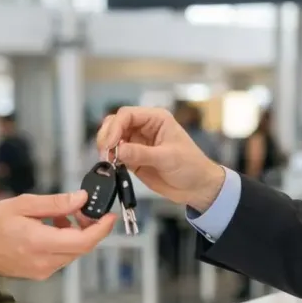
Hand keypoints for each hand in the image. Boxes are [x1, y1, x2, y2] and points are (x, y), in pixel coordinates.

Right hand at [0, 191, 115, 279]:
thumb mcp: (24, 204)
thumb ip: (56, 204)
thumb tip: (81, 199)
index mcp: (39, 243)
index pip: (83, 242)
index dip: (101, 229)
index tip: (109, 216)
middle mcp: (44, 262)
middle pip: (81, 248)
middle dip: (89, 228)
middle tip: (84, 209)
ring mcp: (42, 271)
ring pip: (72, 253)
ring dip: (75, 234)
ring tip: (62, 215)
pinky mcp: (39, 273)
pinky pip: (61, 258)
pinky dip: (64, 242)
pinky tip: (52, 228)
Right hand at [96, 106, 224, 210]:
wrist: (197, 187)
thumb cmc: (191, 166)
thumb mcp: (167, 158)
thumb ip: (141, 154)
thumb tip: (118, 150)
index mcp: (156, 119)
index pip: (127, 115)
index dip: (115, 127)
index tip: (110, 143)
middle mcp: (145, 128)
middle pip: (116, 123)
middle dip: (107, 136)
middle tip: (105, 152)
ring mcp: (137, 143)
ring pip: (113, 138)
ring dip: (107, 148)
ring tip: (108, 160)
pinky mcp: (133, 158)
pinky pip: (116, 154)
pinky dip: (110, 159)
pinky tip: (111, 166)